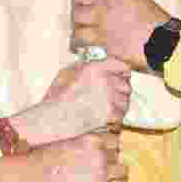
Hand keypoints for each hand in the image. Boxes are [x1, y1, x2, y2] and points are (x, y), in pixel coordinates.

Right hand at [15, 60, 132, 141]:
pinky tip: (103, 116)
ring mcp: (108, 96)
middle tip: (110, 97)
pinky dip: (115, 117)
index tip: (123, 77)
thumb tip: (99, 62)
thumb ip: (85, 65)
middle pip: (126, 84)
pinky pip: (122, 114)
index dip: (123, 73)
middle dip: (120, 91)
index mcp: (95, 68)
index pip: (122, 66)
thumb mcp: (67, 72)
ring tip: (103, 108)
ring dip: (118, 105)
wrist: (54, 118)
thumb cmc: (57, 97)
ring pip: (125, 100)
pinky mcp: (110, 112)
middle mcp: (104, 79)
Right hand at [29, 133, 139, 181]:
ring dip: (117, 176)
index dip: (110, 149)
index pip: (113, 141)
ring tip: (108, 181)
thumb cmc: (46, 155)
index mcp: (93, 139)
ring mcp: (101, 169)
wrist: (37, 170)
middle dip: (112, 163)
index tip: (105, 154)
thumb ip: (81, 142)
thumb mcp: (66, 141)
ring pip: (123, 171)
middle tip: (102, 170)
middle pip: (118, 156)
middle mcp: (100, 152)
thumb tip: (84, 146)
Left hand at [71, 0, 171, 71]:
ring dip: (78, 20)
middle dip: (79, 1)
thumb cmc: (155, 21)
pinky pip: (79, 35)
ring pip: (76, 15)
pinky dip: (78, 38)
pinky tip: (82, 40)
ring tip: (83, 24)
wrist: (161, 41)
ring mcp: (101, 18)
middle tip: (83, 6)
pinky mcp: (99, 37)